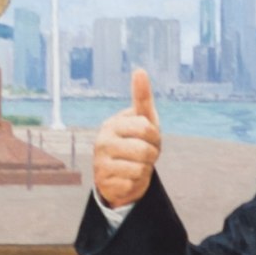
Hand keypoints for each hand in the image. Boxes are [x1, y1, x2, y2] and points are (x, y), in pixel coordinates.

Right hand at [91, 71, 162, 208]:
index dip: (155, 137)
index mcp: (112, 125)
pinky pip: (133, 184)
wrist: (121, 174)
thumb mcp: (143, 120)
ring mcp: (100, 164)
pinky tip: (128, 179)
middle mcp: (102, 142)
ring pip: (140, 169)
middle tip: (144, 155)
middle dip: (152, 155)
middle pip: (145, 150)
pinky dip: (137, 183)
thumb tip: (140, 70)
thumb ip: (142, 97)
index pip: (146, 128)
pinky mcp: (104, 183)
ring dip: (145, 170)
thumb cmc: (135, 142)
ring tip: (136, 166)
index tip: (149, 138)